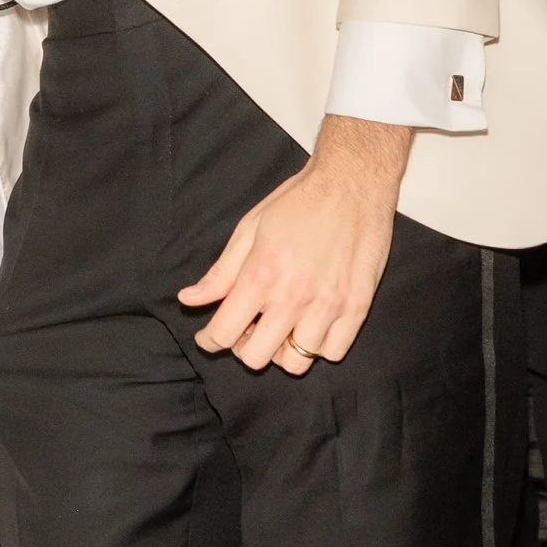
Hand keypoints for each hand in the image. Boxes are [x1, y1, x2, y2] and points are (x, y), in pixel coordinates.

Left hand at [177, 116, 411, 371]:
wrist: (353, 183)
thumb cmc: (299, 202)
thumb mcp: (249, 229)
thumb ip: (220, 272)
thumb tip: (189, 299)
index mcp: (261, 274)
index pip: (224, 334)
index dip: (210, 340)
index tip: (210, 335)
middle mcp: (294, 297)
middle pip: (256, 357)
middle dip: (243, 346)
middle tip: (248, 327)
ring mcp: (328, 306)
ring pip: (295, 363)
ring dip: (282, 349)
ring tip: (282, 325)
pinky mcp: (358, 308)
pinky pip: (333, 353)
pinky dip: (319, 347)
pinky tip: (312, 323)